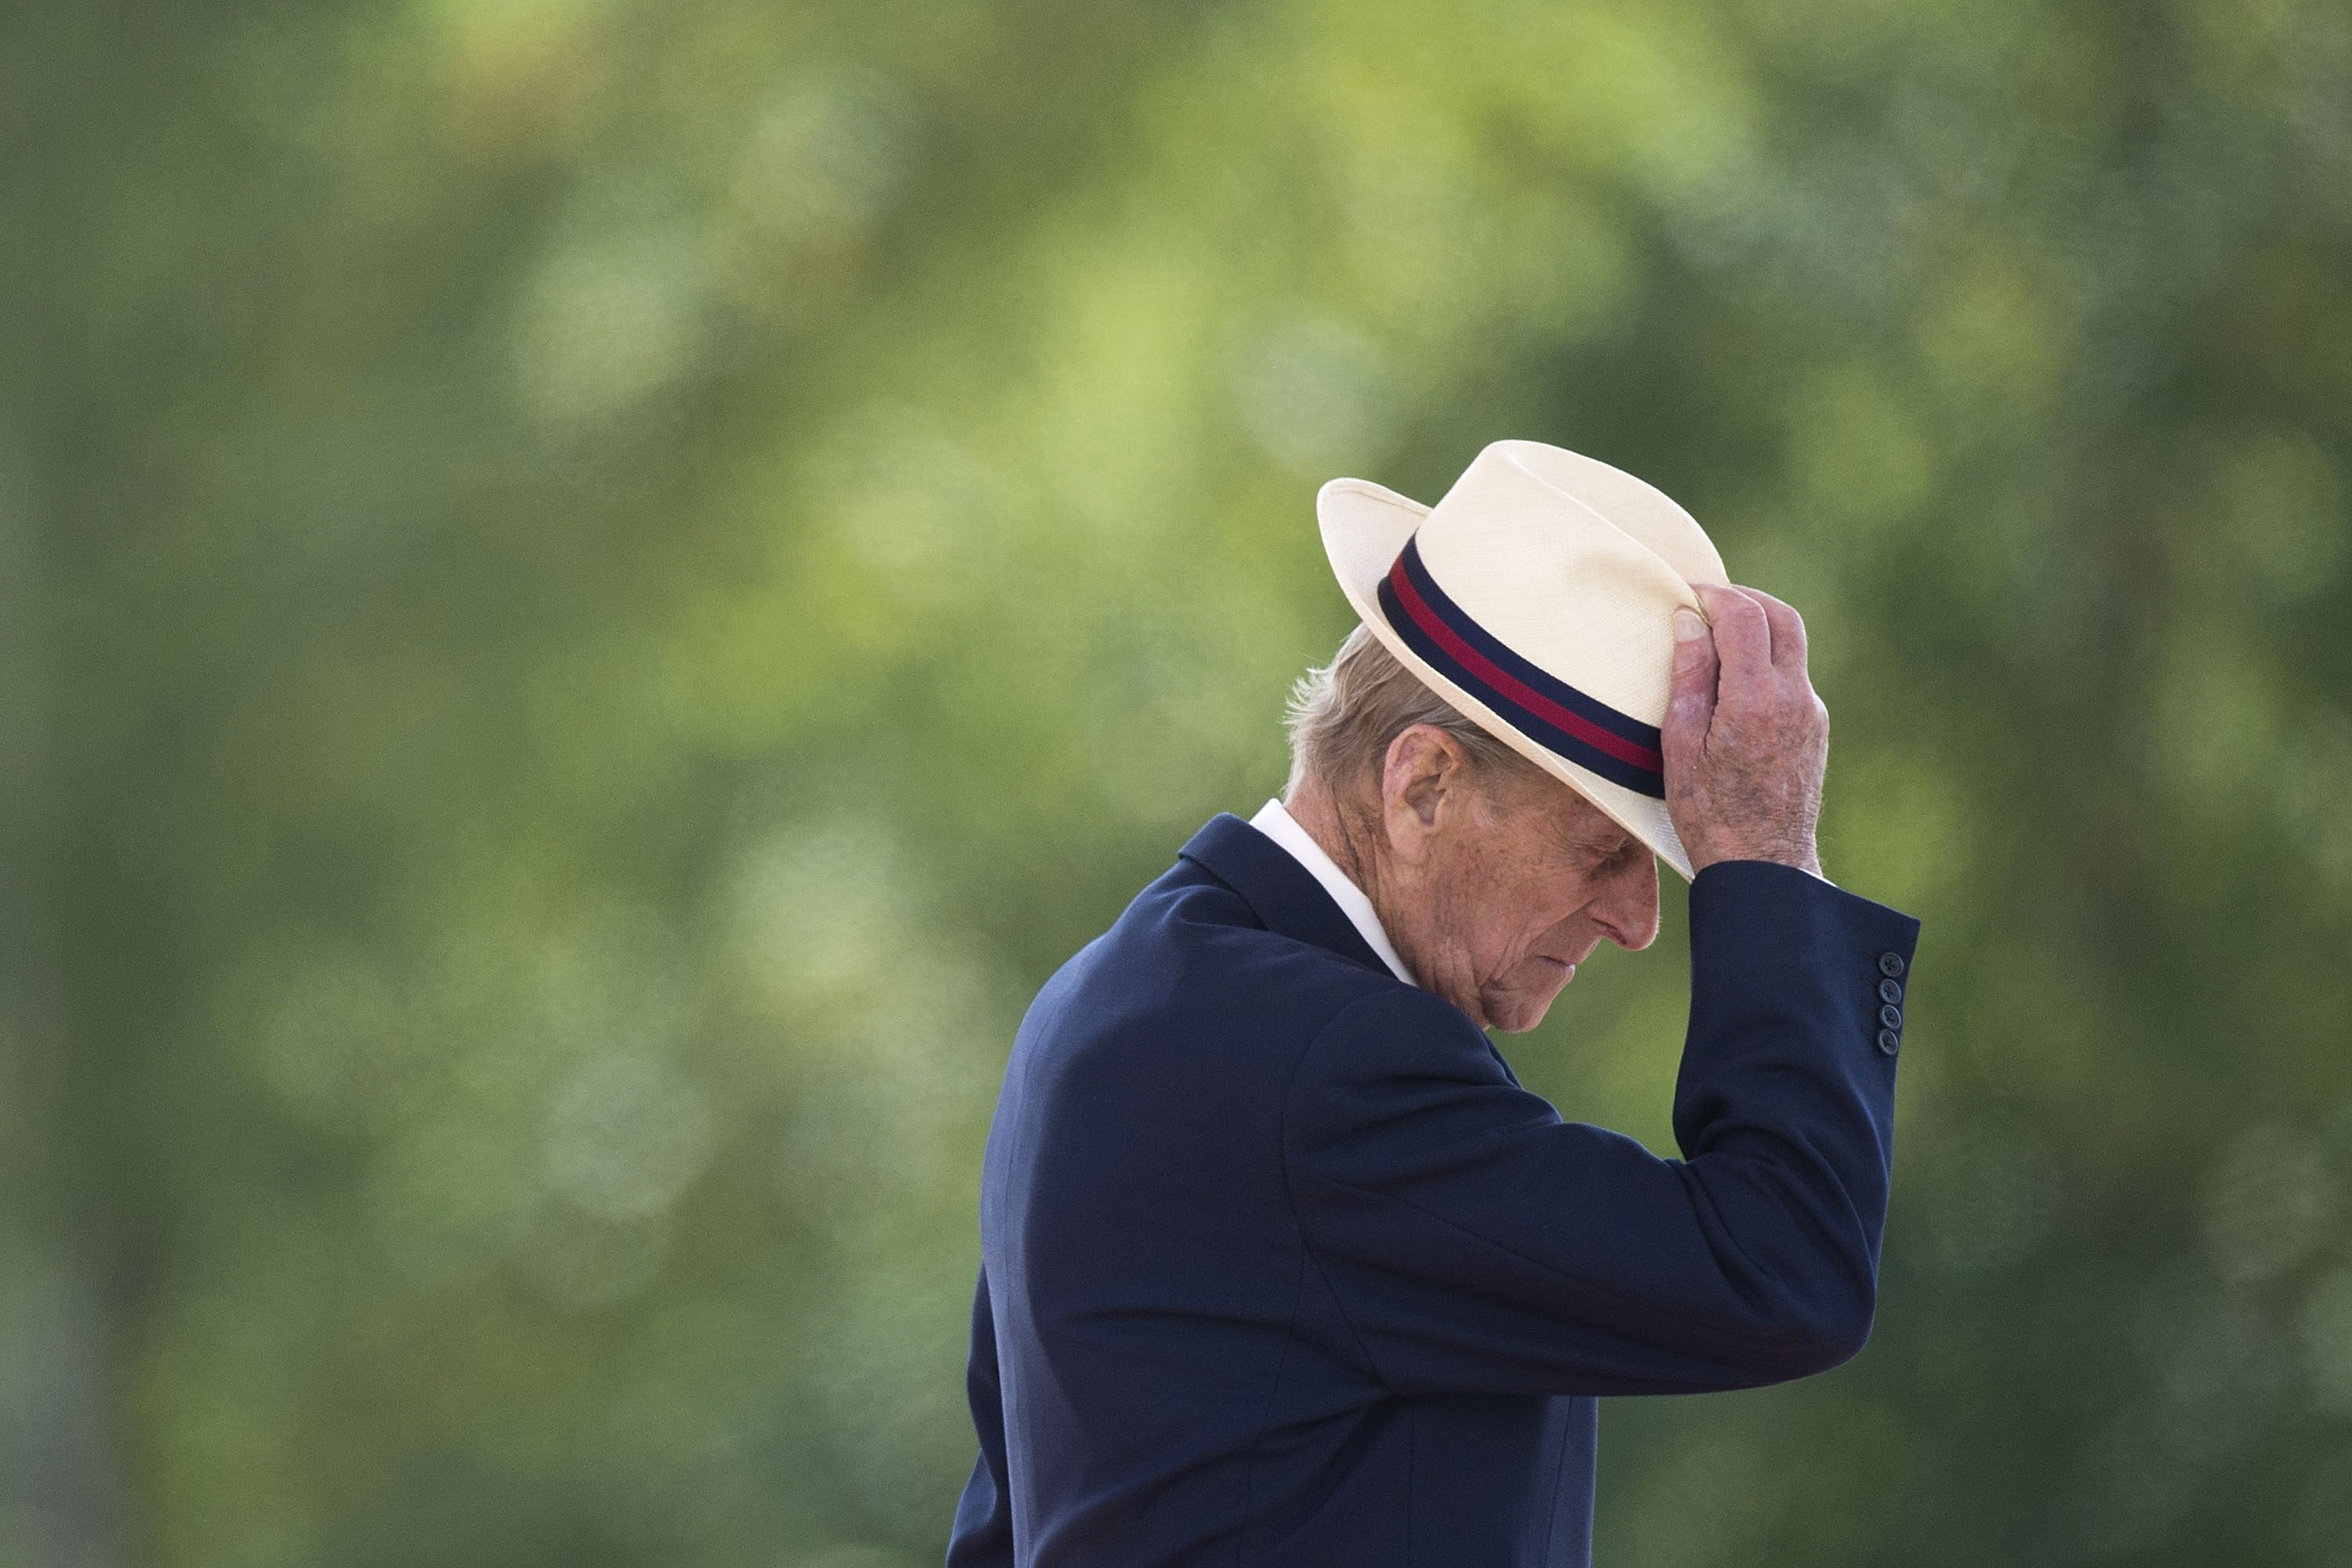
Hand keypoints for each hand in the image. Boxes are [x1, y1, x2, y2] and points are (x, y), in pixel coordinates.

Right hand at [1661, 582, 1828, 877]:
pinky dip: (1765, 661)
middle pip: (1782, 616)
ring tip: (1717, 639)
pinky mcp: (1815, 729)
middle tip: (1708, 601)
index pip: (1744, 616)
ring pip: (1792, 645)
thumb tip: (1689, 621)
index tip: (1686, 594)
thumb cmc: (1710, 812)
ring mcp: (1811, 713)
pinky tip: (1735, 682)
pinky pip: (1793, 676)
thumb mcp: (1681, 744)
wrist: (1764, 865)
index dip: (1713, 594)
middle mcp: (1794, 698)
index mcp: (1756, 698)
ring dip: (1758, 629)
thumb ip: (1690, 676)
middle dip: (1745, 599)